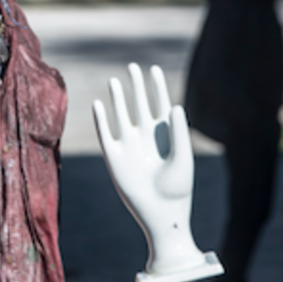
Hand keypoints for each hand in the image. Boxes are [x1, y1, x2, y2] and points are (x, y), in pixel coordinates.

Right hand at [93, 63, 210, 281]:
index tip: (154, 69)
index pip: (160, 104)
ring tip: (115, 81)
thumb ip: (180, 132)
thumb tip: (174, 105)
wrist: (163, 215)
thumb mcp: (183, 157)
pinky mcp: (115, 158)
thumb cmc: (178, 189)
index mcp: (165, 135)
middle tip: (133, 66)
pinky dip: (102, 120)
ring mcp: (129, 146)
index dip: (157, 87)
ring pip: (121, 115)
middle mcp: (146, 137)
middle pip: (139, 104)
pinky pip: (106, 134)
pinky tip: (99, 104)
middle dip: (137, 86)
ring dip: (119, 99)